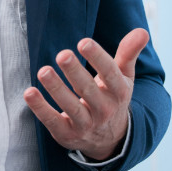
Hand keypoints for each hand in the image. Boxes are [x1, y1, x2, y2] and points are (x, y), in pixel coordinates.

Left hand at [23, 28, 147, 160]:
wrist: (110, 139)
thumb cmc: (112, 97)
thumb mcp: (124, 77)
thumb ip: (129, 53)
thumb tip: (142, 31)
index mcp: (118, 92)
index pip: (110, 74)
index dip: (98, 58)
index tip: (84, 42)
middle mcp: (104, 110)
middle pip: (88, 90)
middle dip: (75, 73)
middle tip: (62, 54)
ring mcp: (85, 124)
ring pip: (71, 107)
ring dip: (56, 89)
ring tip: (44, 71)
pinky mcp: (67, 134)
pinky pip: (53, 121)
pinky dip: (40, 108)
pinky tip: (29, 92)